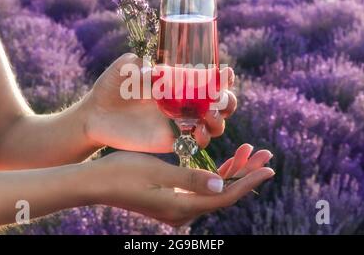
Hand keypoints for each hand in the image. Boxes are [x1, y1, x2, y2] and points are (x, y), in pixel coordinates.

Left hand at [82, 53, 237, 152]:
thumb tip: (157, 72)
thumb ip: (140, 64)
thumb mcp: (124, 68)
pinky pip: (195, 142)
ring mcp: (179, 122)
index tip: (226, 74)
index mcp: (177, 81)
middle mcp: (184, 102)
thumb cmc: (111, 86)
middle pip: (219, 103)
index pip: (209, 79)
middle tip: (221, 99)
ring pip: (213, 124)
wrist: (94, 116)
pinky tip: (197, 133)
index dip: (224, 77)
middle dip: (228, 101)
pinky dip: (203, 138)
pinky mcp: (171, 140)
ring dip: (219, 121)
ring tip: (210, 116)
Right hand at [83, 149, 273, 225]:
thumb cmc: (122, 173)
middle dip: (245, 173)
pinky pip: (201, 188)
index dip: (249, 181)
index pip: (226, 196)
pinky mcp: (171, 198)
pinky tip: (224, 163)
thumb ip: (192, 180)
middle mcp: (182, 211)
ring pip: (214, 190)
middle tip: (265, 153)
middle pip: (224, 194)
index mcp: (181, 206)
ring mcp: (177, 206)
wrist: (94, 183)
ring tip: (249, 152)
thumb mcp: (157, 172)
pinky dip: (214, 175)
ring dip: (232, 172)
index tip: (269, 167)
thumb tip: (223, 188)